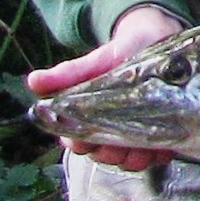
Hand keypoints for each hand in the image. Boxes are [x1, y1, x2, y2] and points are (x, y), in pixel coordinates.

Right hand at [27, 4, 184, 171]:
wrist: (155, 40)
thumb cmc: (122, 53)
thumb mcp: (97, 62)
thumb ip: (68, 74)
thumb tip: (33, 81)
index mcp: (88, 118)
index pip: (76, 141)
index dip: (79, 143)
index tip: (84, 139)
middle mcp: (110, 131)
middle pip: (103, 155)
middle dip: (109, 154)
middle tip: (119, 146)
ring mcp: (136, 136)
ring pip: (129, 160)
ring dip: (135, 158)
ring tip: (144, 147)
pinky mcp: (162, 135)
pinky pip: (159, 155)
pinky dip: (161, 153)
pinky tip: (166, 145)